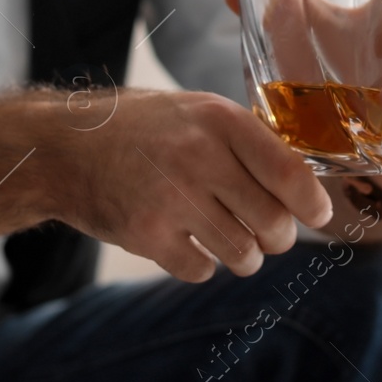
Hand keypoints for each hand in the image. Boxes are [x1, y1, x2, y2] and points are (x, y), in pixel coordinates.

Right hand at [54, 89, 333, 282]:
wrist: (64, 147)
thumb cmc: (140, 128)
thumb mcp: (196, 111)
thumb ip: (245, 139)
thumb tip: (303, 180)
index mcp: (219, 121)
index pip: (289, 173)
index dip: (313, 204)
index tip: (317, 214)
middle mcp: (199, 158)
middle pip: (274, 224)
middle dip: (278, 237)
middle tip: (268, 232)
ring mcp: (171, 199)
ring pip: (243, 255)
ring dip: (244, 256)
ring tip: (230, 240)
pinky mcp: (146, 235)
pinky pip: (201, 270)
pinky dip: (202, 265)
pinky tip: (188, 242)